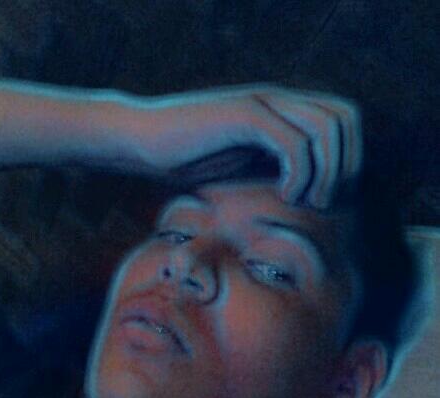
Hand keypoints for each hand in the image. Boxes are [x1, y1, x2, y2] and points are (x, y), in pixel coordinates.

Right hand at [121, 85, 361, 208]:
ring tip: (306, 201)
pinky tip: (284, 194)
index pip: (344, 120)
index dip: (348, 158)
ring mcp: (264, 103)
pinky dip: (299, 174)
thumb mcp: (243, 166)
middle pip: (346, 117)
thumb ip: (275, 168)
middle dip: (345, 165)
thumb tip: (309, 197)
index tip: (327, 196)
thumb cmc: (189, 159)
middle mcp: (280, 100)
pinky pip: (294, 142)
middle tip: (323, 201)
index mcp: (283, 110)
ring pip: (326, 127)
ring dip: (326, 172)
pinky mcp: (245, 115)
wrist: (145, 141)